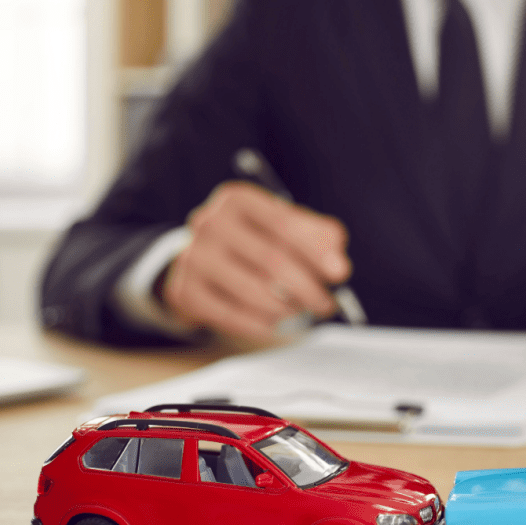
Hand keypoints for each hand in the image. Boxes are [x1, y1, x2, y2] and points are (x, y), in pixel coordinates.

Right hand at [162, 181, 350, 338]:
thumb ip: (318, 237)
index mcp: (238, 199)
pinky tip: (277, 324)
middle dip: (307, 287)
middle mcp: (210, 222)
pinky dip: (261, 324)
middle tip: (326, 304)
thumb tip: (337, 263)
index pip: (284, 224)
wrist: (203, 260)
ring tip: (302, 312)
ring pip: (253, 291)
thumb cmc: (255, 241)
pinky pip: (231, 315)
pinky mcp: (185, 290)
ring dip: (287, 309)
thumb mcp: (286, 228)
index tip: (340, 273)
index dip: (316, 251)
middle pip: (271, 260)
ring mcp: (193, 256)